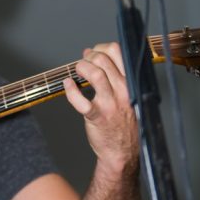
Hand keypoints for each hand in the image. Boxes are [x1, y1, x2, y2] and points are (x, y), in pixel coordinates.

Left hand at [63, 43, 137, 173]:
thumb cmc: (123, 123)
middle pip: (104, 59)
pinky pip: (80, 99)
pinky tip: (68, 85)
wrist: (122, 151)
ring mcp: (110, 103)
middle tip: (83, 62)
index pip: (119, 52)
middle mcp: (123, 90)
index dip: (102, 47)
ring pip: (94, 74)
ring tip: (77, 71)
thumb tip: (93, 55)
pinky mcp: (96, 116)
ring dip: (81, 67)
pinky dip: (70, 89)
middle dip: (89, 56)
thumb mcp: (128, 95)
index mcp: (132, 83)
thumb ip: (116, 76)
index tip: (93, 53)